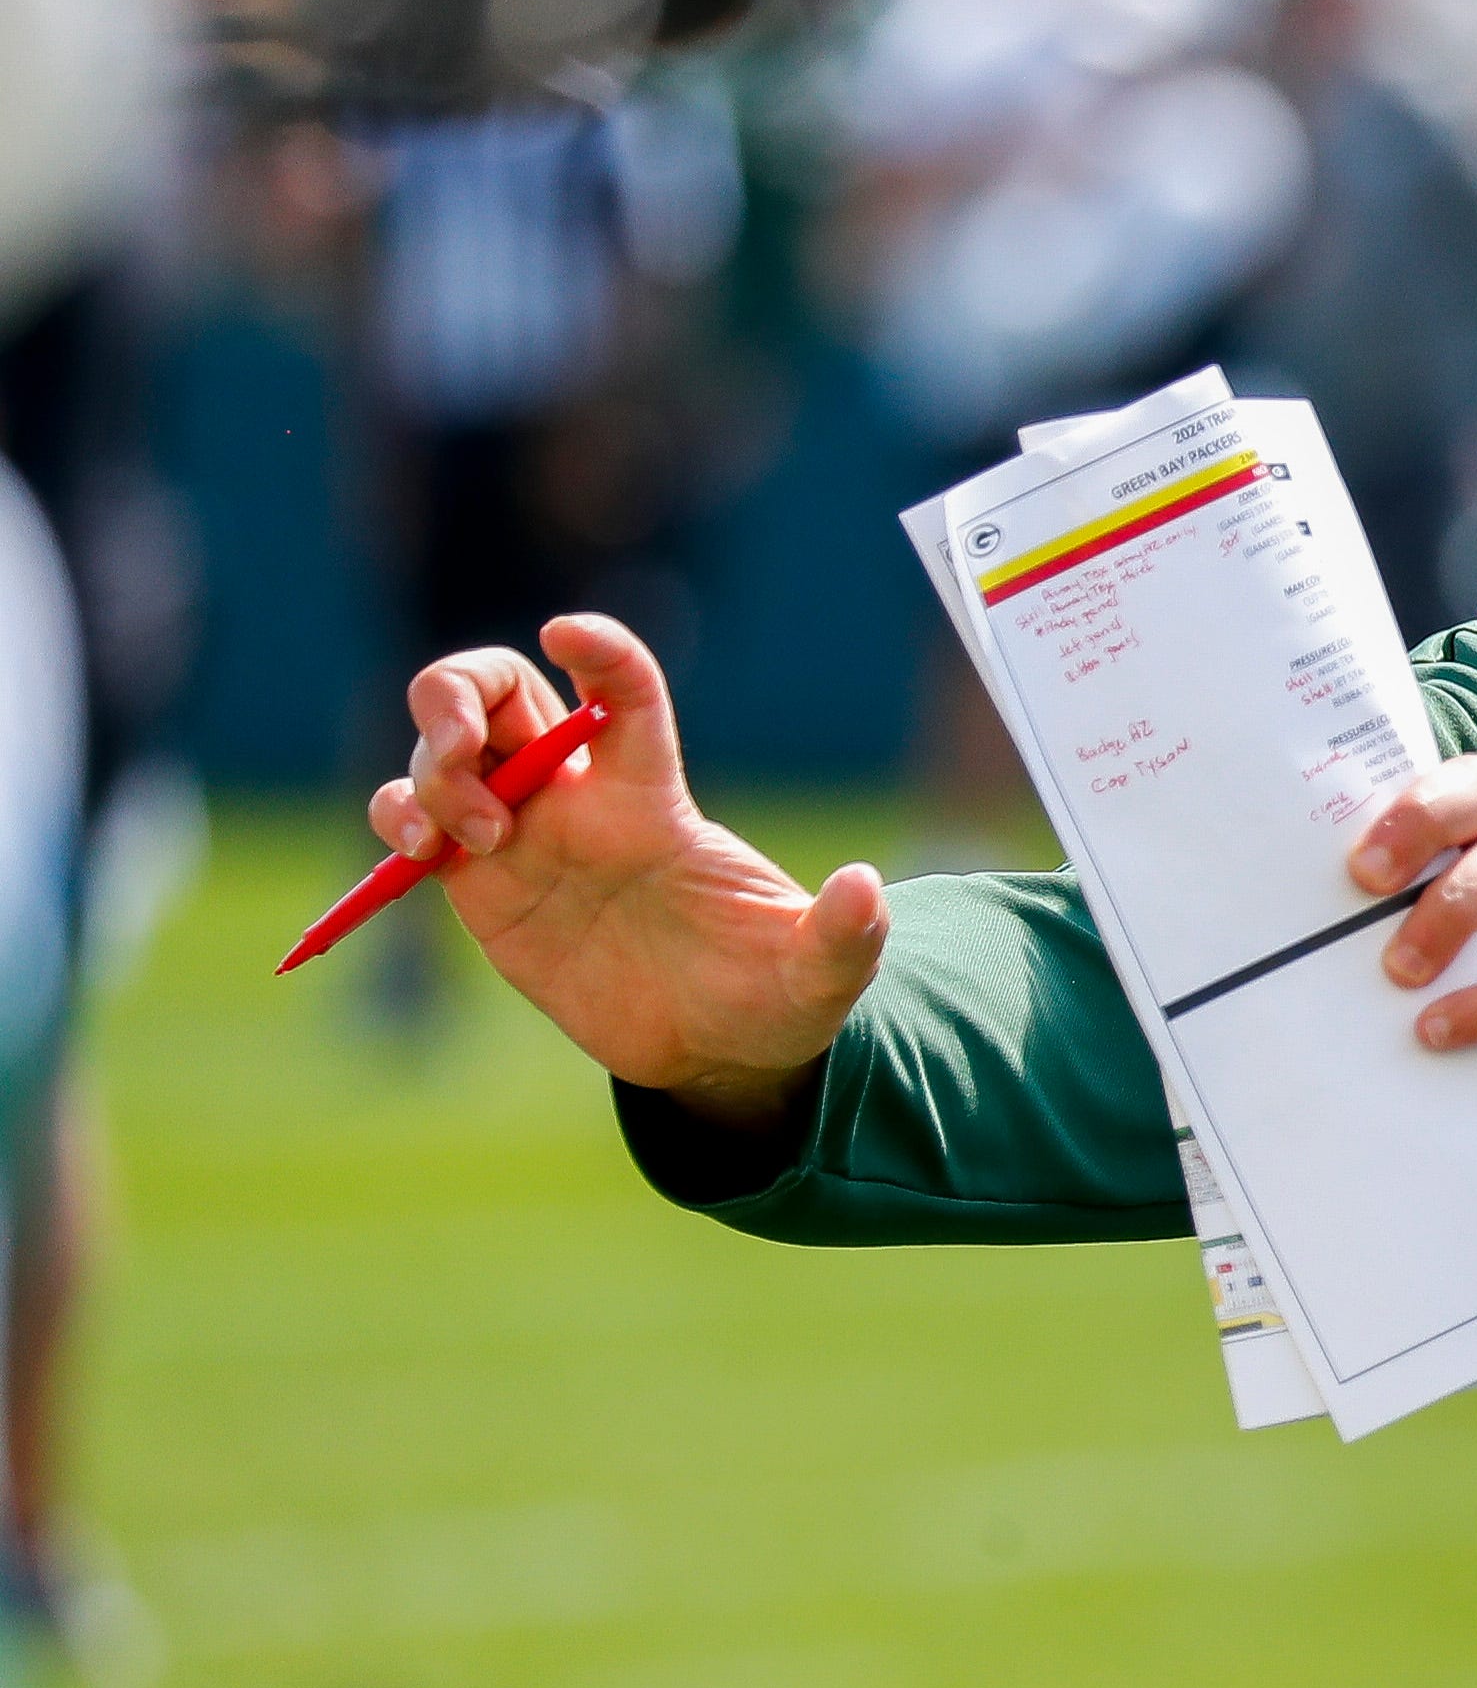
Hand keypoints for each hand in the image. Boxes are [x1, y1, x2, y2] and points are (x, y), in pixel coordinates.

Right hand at [373, 617, 889, 1126]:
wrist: (714, 1055)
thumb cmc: (771, 996)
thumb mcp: (820, 976)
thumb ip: (843, 936)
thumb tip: (868, 888)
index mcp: (654, 797)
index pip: (623, 694)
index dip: (600, 650)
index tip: (570, 631)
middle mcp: (579, 799)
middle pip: (501, 689)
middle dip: (458, 690)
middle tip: (463, 747)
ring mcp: (521, 835)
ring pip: (444, 747)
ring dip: (431, 769)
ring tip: (472, 837)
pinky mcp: (478, 885)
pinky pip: (411, 821)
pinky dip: (396, 817)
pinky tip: (421, 853)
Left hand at [1348, 759, 1476, 1086]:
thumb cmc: (1418, 1008)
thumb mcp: (1376, 961)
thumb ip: (1336, 939)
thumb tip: (1243, 942)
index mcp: (1458, 848)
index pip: (1457, 785)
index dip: (1415, 805)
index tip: (1358, 859)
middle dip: (1425, 826)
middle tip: (1367, 882)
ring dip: (1453, 910)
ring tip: (1399, 972)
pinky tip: (1438, 1029)